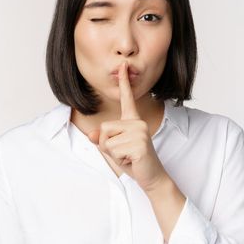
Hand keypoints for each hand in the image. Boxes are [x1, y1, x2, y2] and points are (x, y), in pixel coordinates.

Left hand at [87, 61, 169, 191]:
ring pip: (107, 141)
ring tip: (129, 156)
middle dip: (108, 145)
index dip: (124, 82)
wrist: (152, 177)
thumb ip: (102, 140)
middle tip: (125, 152)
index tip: (123, 66)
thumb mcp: (114, 148)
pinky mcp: (139, 144)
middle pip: (104, 128)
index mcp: (132, 121)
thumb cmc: (133, 161)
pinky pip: (114, 150)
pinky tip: (132, 160)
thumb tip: (91, 135)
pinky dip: (119, 159)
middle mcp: (137, 123)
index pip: (127, 99)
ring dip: (113, 153)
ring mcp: (139, 132)